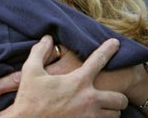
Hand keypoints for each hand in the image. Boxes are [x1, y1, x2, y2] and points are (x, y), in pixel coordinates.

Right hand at [0, 35, 127, 117]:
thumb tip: (47, 39)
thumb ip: (40, 52)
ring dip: (110, 110)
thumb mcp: (31, 71)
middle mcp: (89, 99)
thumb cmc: (29, 98)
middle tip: (109, 94)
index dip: (108, 49)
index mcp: (78, 81)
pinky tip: (91, 116)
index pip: (98, 60)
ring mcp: (90, 117)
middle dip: (117, 96)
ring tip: (102, 106)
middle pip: (119, 98)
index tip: (115, 43)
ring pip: (115, 115)